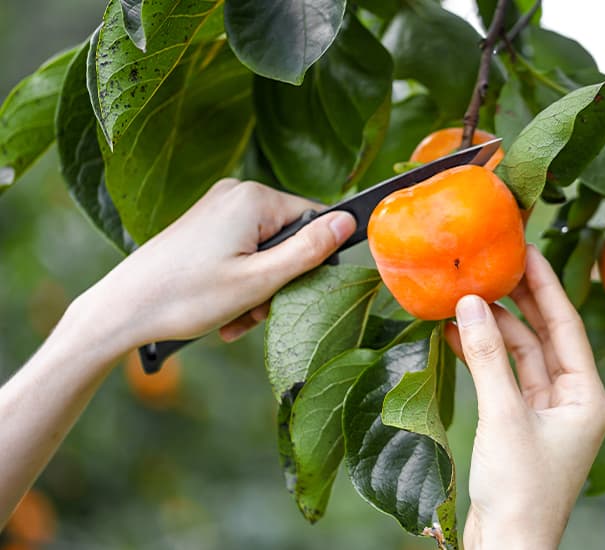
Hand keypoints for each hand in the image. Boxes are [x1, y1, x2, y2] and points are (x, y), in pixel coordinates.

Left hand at [77, 178, 355, 347]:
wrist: (122, 310)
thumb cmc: (187, 296)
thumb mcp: (260, 280)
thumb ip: (309, 250)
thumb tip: (348, 222)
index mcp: (254, 198)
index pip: (314, 220)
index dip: (311, 261)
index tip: (290, 293)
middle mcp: (236, 194)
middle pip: (287, 238)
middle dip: (278, 281)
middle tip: (255, 312)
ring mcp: (217, 208)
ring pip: (264, 250)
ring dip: (258, 288)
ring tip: (235, 317)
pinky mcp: (204, 225)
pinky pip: (241, 251)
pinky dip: (239, 282)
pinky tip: (223, 308)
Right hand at [444, 246, 604, 549]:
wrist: (507, 548)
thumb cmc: (521, 494)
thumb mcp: (503, 418)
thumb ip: (488, 359)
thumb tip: (472, 304)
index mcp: (587, 397)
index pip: (567, 325)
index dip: (546, 285)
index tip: (527, 250)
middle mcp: (571, 400)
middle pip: (544, 337)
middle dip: (518, 302)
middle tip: (494, 265)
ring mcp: (544, 413)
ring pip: (520, 357)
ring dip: (493, 330)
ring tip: (463, 299)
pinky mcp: (519, 425)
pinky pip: (503, 378)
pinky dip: (482, 358)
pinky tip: (459, 335)